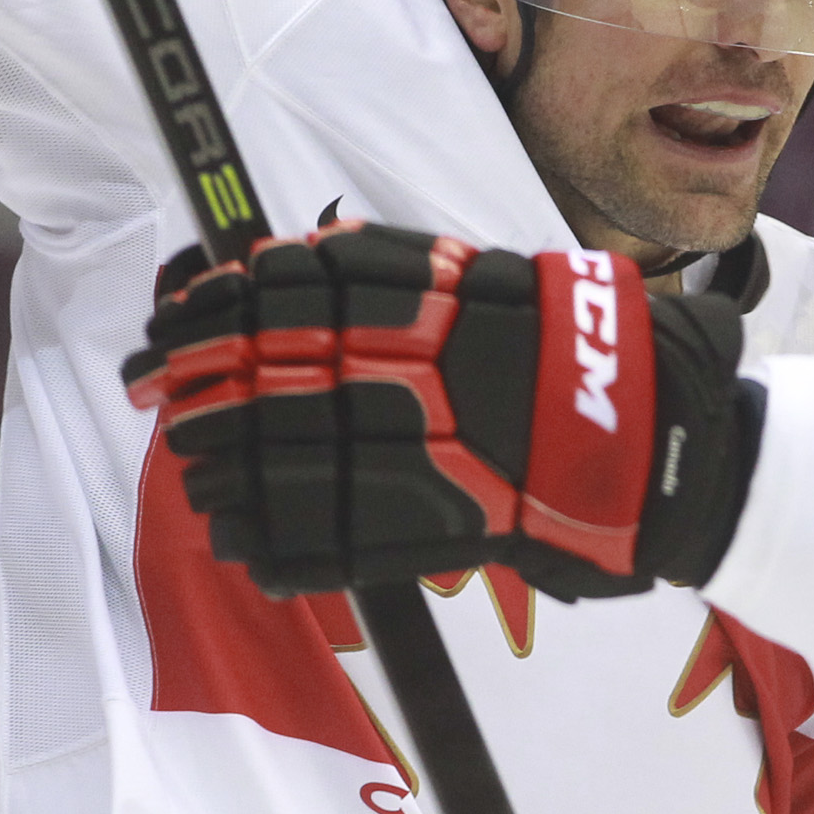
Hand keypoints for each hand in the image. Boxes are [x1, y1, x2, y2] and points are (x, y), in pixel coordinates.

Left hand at [125, 224, 760, 601]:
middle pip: (287, 370)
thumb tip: (284, 266)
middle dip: (203, 381)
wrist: (665, 437)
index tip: (169, 317)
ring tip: (186, 467)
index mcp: (444, 301)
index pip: (302, 291)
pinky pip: (350, 542)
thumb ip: (395, 279)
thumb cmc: (573, 354)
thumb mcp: (483, 285)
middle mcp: (437, 370)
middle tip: (147, 387)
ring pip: (303, 455)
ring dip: (229, 463)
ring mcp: (445, 451)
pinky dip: (284, 547)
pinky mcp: (456, 527)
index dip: (222, 307)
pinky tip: (237, 544)